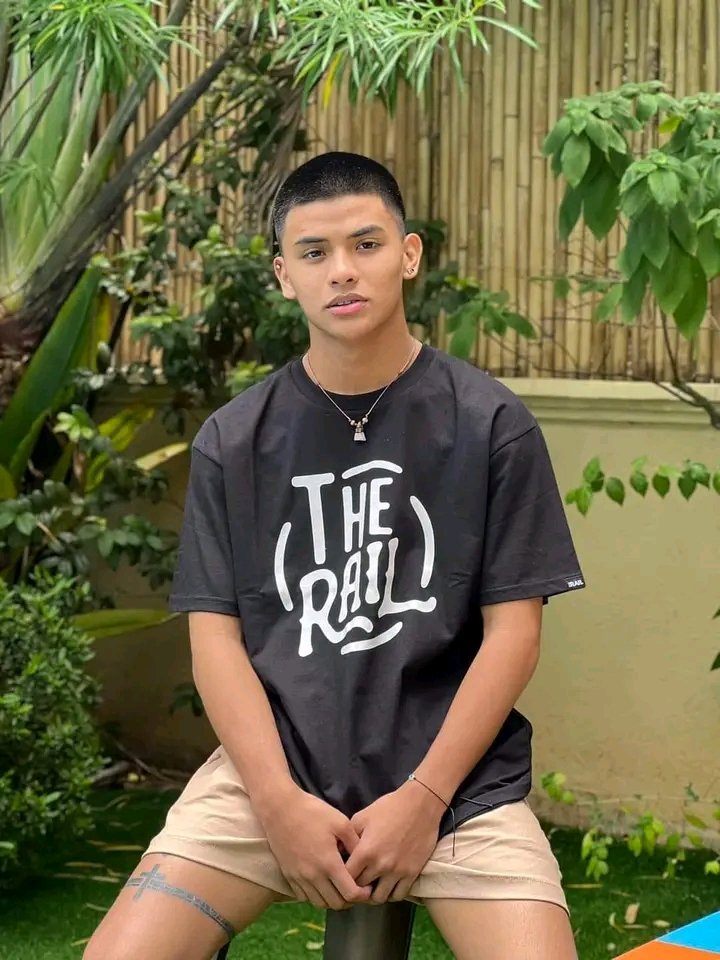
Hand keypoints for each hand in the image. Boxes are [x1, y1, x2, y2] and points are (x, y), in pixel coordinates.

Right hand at [257, 783, 372, 910]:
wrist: (280, 809)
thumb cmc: (312, 812)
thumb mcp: (340, 822)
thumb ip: (355, 844)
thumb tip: (364, 859)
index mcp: (329, 864)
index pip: (350, 894)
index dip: (363, 894)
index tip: (368, 887)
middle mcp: (314, 876)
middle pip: (336, 904)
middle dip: (350, 900)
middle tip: (356, 888)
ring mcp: (299, 878)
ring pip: (319, 903)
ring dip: (332, 900)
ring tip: (339, 887)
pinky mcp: (288, 876)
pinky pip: (304, 897)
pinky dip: (316, 896)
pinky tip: (322, 883)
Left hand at [344, 780, 445, 903]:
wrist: (420, 805)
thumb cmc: (388, 808)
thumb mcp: (362, 817)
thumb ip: (348, 838)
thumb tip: (337, 854)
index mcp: (365, 851)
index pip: (346, 878)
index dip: (342, 878)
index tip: (342, 875)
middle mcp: (380, 865)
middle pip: (361, 889)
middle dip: (355, 886)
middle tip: (356, 881)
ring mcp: (397, 871)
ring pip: (379, 898)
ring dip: (373, 894)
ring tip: (372, 885)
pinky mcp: (412, 874)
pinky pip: (398, 896)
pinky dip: (391, 893)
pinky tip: (387, 884)